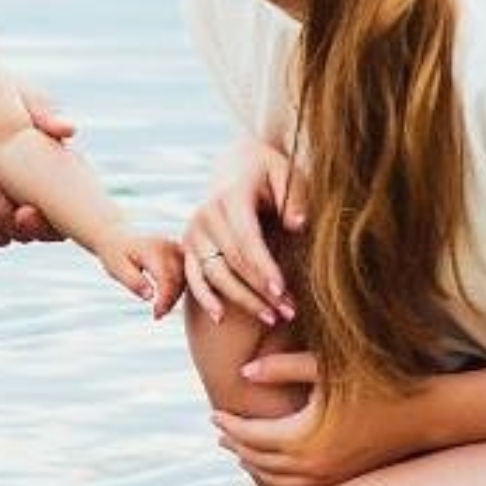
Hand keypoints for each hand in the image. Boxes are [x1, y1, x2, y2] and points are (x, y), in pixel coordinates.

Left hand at [0, 88, 74, 245]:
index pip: (62, 220)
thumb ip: (45, 114)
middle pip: (36, 233)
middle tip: (0, 197)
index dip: (48, 224)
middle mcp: (33, 195)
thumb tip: (69, 129)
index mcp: (55, 174)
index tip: (26, 209)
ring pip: (6, 234)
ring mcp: (4, 202)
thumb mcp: (22, 96)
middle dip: (19, 224)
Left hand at [93, 230, 185, 316]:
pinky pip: (186, 274)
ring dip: (176, 296)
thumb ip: (134, 282)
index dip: (164, 299)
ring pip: (186, 277)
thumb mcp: (117, 269)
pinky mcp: (179, 252)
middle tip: (158, 314)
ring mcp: (175, 248)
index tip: (156, 314)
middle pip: (179, 278)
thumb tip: (150, 296)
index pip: (166, 277)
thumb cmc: (115, 255)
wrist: (116, 240)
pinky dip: (178, 289)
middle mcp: (167, 246)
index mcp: (152, 249)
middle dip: (171, 300)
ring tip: (160, 310)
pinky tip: (166, 300)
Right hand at [185, 137, 305, 326]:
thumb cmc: (271, 174)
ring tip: (273, 318)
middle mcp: (205, 215)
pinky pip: (194, 277)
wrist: (239, 167)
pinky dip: (205, 298)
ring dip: (243, 300)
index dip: (263, 267)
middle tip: (289, 312)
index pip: (246, 239)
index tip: (283, 290)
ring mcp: (193, 232)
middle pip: (232, 262)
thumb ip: (295, 198)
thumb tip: (297, 224)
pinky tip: (221, 317)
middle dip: (261, 290)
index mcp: (230, 197)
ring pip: (215, 274)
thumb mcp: (287, 175)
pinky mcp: (188, 247)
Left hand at [210, 350, 420, 485]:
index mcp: (303, 437)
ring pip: (278, 477)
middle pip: (259, 460)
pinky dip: (279, 475)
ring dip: (254, 463)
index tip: (213, 414)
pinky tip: (274, 465)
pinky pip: (299, 484)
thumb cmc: (375, 382)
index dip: (229, 426)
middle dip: (236, 445)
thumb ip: (282, 367)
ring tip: (238, 450)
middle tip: (219, 432)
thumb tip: (243, 372)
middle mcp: (313, 464)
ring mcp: (329, 476)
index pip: (251, 436)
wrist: (425, 413)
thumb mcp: (326, 367)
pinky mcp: (343, 478)